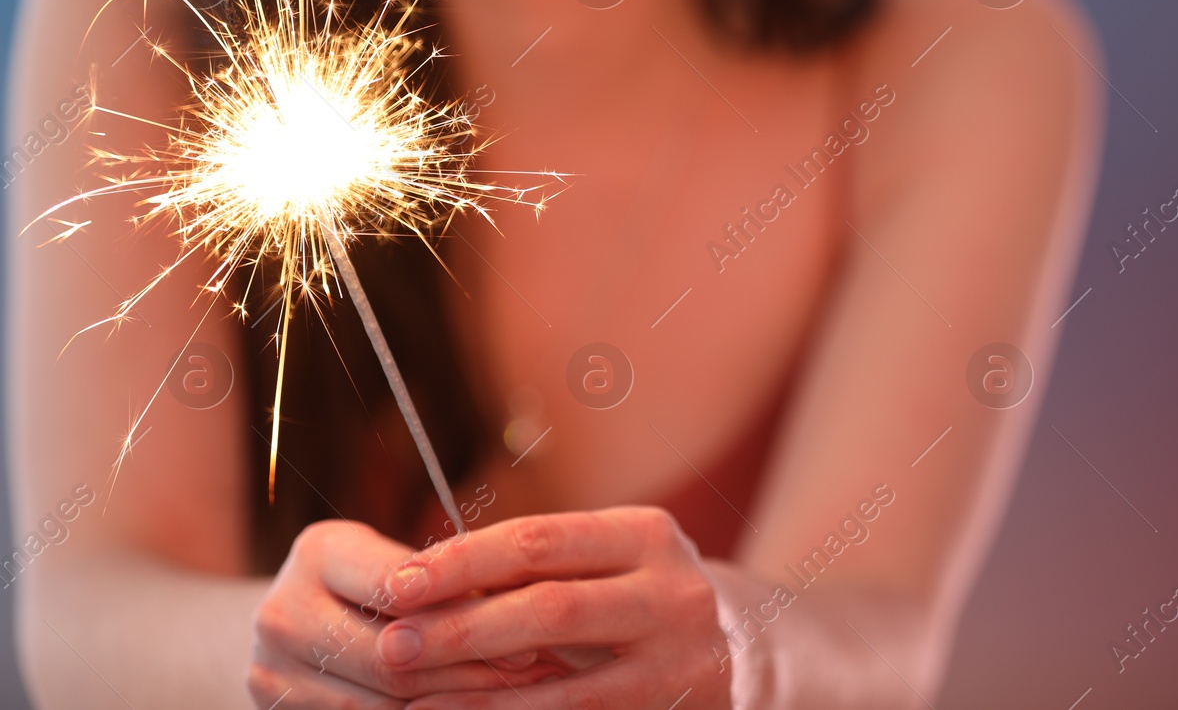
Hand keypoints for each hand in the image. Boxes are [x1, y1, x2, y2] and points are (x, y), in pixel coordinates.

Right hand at [247, 519, 563, 707]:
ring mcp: (270, 668)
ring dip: (449, 703)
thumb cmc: (377, 581)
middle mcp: (281, 609)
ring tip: (507, 696)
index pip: (398, 586)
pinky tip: (461, 708)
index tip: (525, 623)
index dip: (463, 609)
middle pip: (388, 655)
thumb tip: (516, 608)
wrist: (299, 623)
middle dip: (465, 666)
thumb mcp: (402, 561)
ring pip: (376, 703)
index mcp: (320, 551)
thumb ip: (445, 579)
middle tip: (527, 671)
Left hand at [375, 506, 733, 708]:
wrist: (734, 653)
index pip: (541, 540)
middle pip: (552, 607)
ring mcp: (679, 661)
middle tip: (393, 646)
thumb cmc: (635, 598)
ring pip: (568, 685)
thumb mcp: (604, 564)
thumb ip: (536, 569)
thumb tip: (424, 582)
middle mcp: (673, 593)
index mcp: (647, 535)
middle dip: (463, 629)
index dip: (464, 561)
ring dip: (480, 699)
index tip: (399, 583)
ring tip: (412, 703)